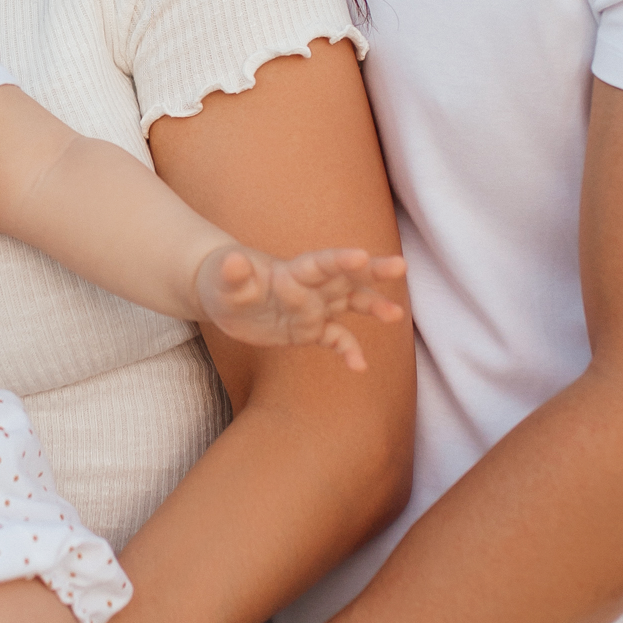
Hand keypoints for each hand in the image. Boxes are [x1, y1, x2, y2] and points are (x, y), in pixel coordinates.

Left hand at [195, 244, 408, 371]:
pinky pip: (334, 339)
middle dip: (373, 271)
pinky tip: (360, 366)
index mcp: (292, 271)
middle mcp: (309, 287)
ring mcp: (312, 308)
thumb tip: (234, 261)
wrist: (222, 294)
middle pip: (346, 277)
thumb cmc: (222, 278)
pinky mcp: (308, 330)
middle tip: (401, 266)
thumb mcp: (222, 276)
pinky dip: (348, 350)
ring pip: (349, 304)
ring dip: (372, 307)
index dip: (340, 260)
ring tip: (396, 316)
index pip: (320, 264)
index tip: (362, 256)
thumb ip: (232, 271)